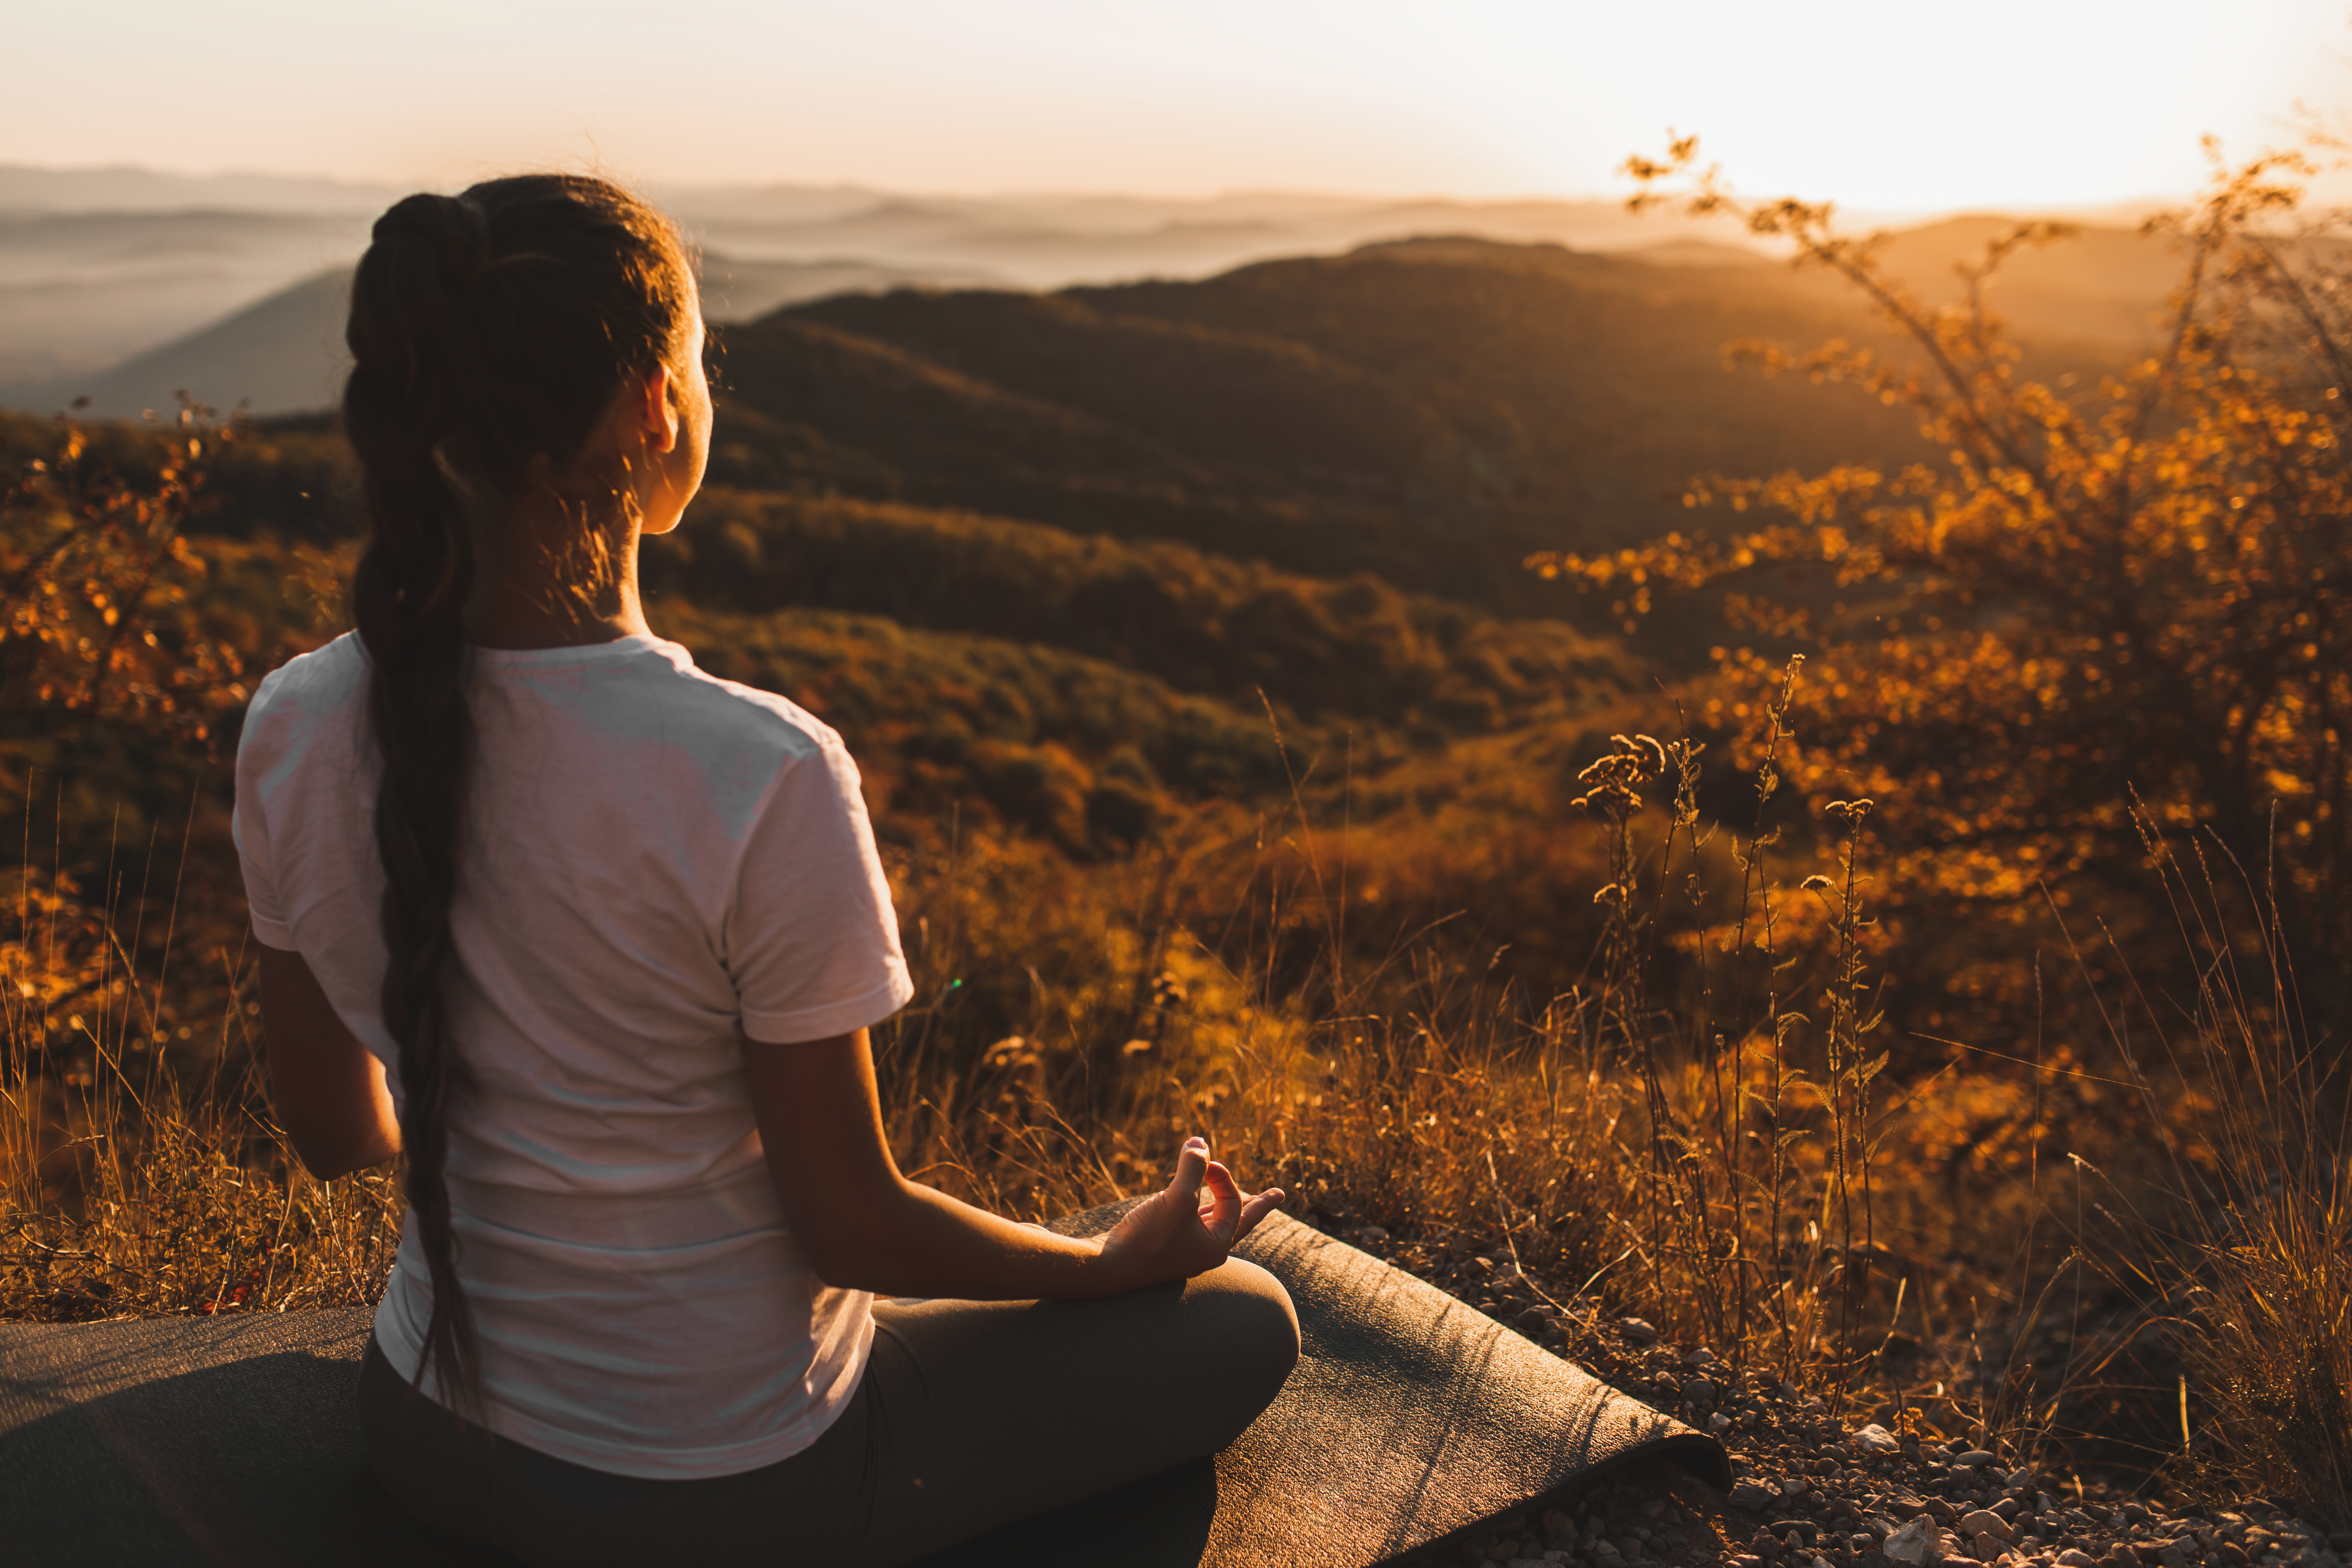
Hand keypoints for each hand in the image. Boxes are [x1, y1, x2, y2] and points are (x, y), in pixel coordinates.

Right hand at [1098, 1136, 1283, 1290]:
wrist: (1108, 1267)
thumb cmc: (1148, 1238)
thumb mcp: (1177, 1198)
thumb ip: (1193, 1168)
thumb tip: (1200, 1142)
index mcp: (1216, 1246)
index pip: (1233, 1203)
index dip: (1221, 1176)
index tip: (1202, 1161)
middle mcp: (1204, 1251)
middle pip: (1237, 1221)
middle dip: (1255, 1205)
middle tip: (1275, 1196)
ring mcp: (1183, 1250)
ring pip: (1211, 1221)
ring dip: (1221, 1202)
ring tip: (1239, 1197)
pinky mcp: (1163, 1246)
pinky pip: (1187, 1222)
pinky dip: (1192, 1206)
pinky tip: (1187, 1199)